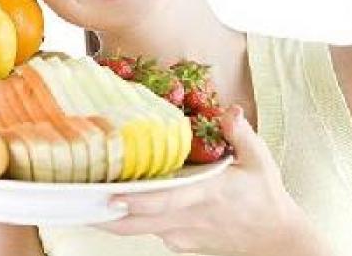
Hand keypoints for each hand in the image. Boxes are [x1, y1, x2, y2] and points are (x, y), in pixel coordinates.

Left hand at [92, 106, 331, 255]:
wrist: (276, 239)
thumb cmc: (265, 197)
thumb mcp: (259, 160)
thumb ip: (241, 133)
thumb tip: (228, 109)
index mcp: (205, 195)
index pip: (165, 201)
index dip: (135, 201)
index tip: (109, 196)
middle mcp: (187, 218)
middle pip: (138, 223)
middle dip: (104, 215)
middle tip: (76, 201)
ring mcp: (181, 235)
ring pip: (139, 229)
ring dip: (112, 217)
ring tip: (82, 200)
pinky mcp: (179, 243)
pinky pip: (150, 230)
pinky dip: (133, 219)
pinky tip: (118, 203)